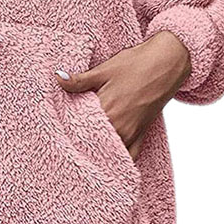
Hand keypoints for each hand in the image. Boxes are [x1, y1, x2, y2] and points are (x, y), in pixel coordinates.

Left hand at [55, 31, 191, 160]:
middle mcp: (119, 127)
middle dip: (80, 142)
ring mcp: (131, 133)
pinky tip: (107, 160)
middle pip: (93, 143)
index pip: (79, 129)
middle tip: (66, 142)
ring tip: (82, 150)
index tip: (58, 130)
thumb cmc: (135, 64)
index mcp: (106, 111)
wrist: (166, 63)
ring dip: (96, 151)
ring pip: (109, 152)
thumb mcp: (103, 70)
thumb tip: (57, 79)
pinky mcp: (141, 135)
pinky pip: (128, 156)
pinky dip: (118, 159)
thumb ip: (79, 81)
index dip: (67, 130)